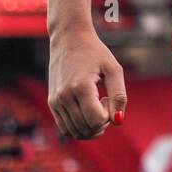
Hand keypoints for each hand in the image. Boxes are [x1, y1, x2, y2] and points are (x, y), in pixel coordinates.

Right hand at [47, 25, 126, 139]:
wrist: (69, 39)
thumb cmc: (95, 52)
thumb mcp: (113, 69)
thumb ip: (119, 96)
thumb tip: (118, 121)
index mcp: (81, 87)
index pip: (96, 120)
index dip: (108, 116)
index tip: (108, 97)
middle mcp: (64, 97)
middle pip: (86, 129)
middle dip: (101, 123)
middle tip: (104, 102)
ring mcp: (55, 101)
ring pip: (75, 132)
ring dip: (90, 127)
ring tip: (96, 105)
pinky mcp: (52, 103)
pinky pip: (65, 127)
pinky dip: (80, 126)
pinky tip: (86, 108)